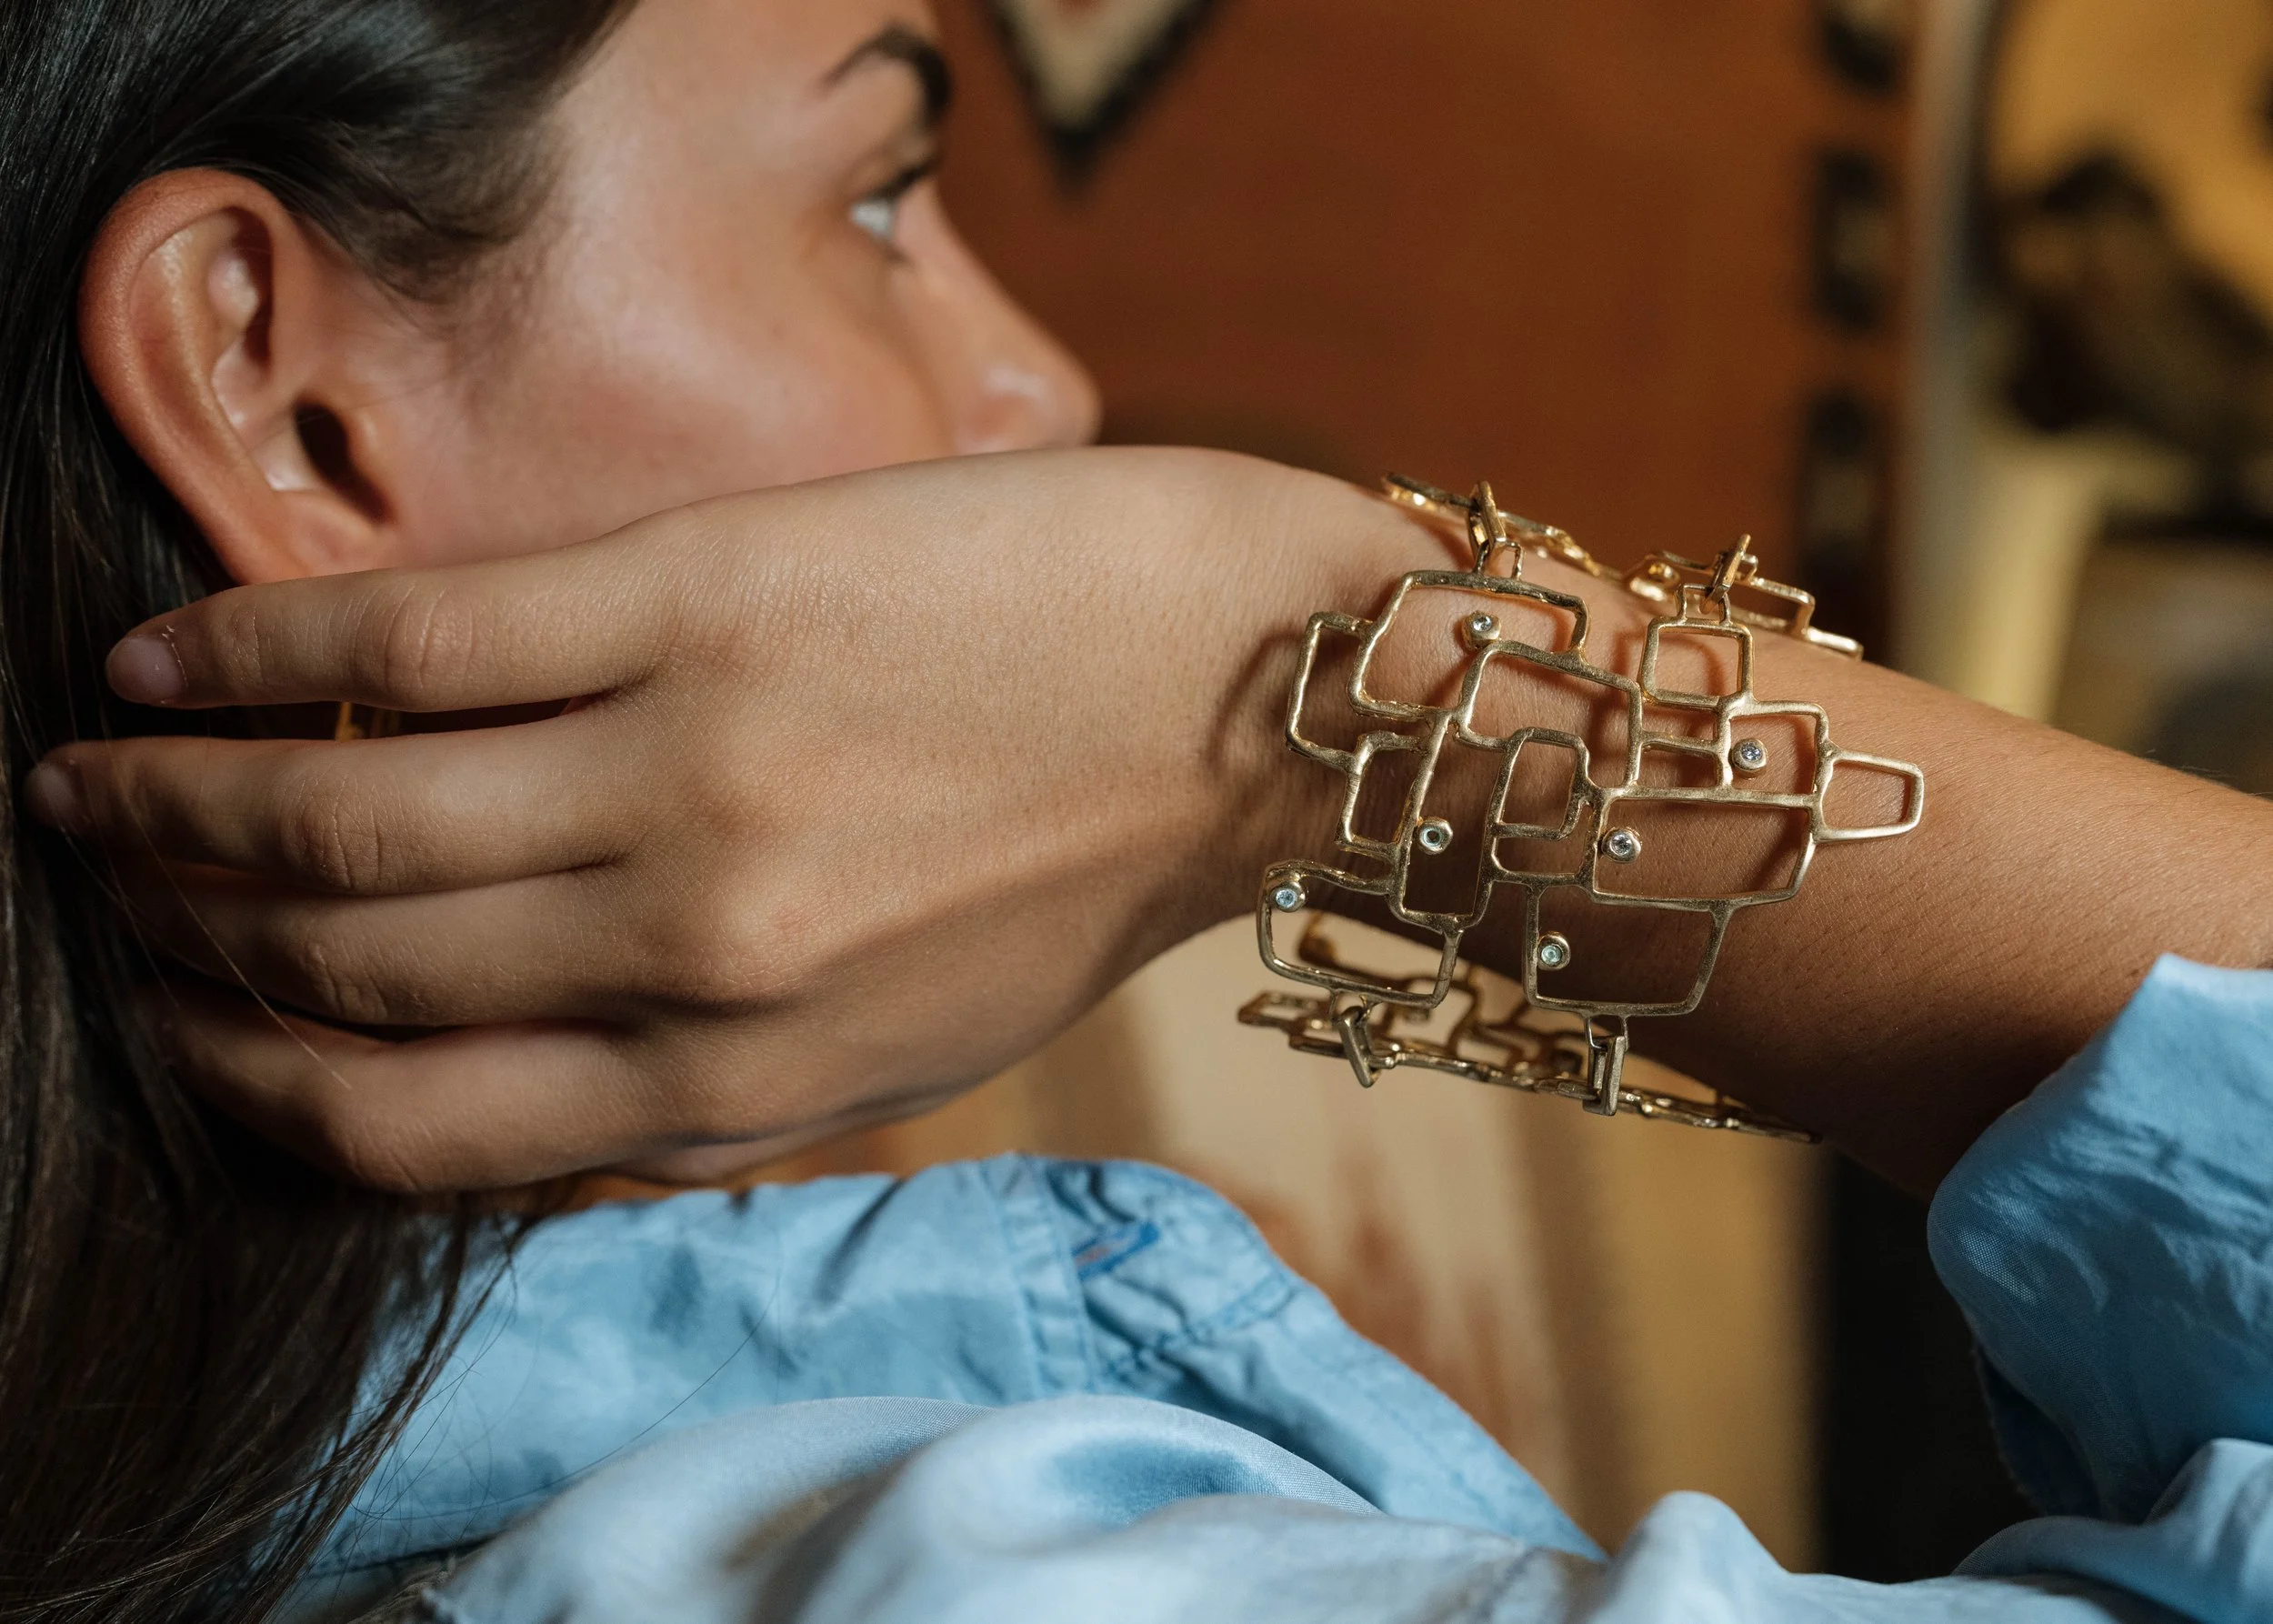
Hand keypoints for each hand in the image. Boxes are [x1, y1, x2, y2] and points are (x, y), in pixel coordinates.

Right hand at [28, 449, 1445, 1188]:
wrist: (1279, 698)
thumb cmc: (1081, 858)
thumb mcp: (907, 1040)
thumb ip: (708, 1090)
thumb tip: (497, 1096)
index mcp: (746, 1084)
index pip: (408, 1134)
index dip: (249, 1086)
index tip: (178, 1026)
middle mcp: (698, 956)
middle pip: (345, 969)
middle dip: (182, 936)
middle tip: (103, 873)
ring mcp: (698, 775)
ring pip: (344, 811)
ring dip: (174, 796)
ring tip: (90, 767)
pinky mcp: (712, 601)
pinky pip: (418, 639)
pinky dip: (258, 650)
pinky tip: (167, 653)